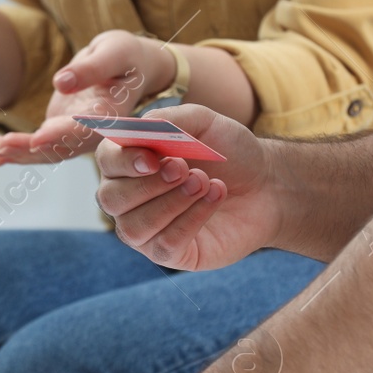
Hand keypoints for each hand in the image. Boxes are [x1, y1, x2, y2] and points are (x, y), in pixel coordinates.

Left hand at [0, 30, 172, 164]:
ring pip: (48, 151)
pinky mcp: (63, 129)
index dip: (61, 135)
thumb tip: (61, 83)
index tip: (38, 138)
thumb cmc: (126, 56)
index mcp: (110, 114)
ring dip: (20, 153)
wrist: (130, 67)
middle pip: (61, 146)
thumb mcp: (113, 52)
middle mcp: (93, 131)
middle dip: (30, 149)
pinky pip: (42, 146)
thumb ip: (91, 68)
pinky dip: (20, 152)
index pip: (85, 129)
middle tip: (1, 146)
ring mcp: (76, 132)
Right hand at [95, 104, 285, 271]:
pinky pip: (164, 244)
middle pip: (112, 199)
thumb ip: (172, 119)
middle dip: (147, 185)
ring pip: (135, 226)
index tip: (152, 158)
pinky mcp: (169, 253)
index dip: (123, 161)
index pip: (107, 161)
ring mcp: (146, 229)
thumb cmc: (229, 152)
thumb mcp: (205, 123)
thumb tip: (143, 126)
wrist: (266, 185)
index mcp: (130, 161)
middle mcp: (129, 198)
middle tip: (183, 168)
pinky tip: (214, 197)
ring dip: (170, 203)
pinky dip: (190, 219)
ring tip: (203, 182)